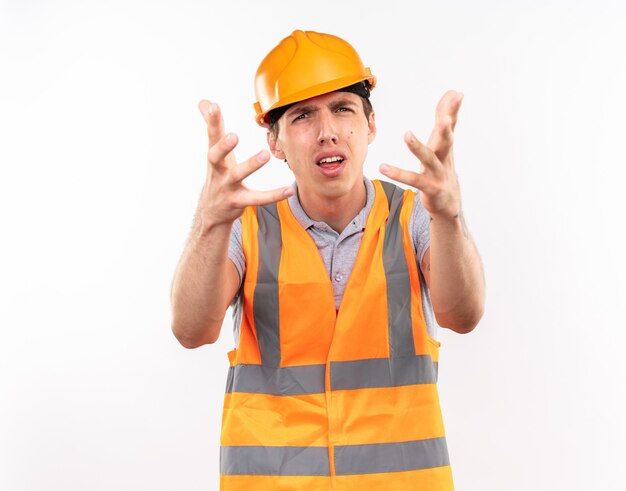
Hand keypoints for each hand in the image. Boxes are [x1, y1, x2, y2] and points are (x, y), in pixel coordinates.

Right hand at [196, 100, 293, 226]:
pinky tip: (288, 190)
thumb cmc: (218, 174)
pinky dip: (273, 195)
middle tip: (234, 136)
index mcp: (213, 157)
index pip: (211, 136)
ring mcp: (226, 187)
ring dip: (250, 165)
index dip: (211, 121)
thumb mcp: (214, 151)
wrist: (211, 211)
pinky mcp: (239, 202)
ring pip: (237, 176)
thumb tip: (205, 102)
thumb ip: (212, 126)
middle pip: (215, 157)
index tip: (214, 107)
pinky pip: (257, 199)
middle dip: (224, 147)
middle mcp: (217, 171)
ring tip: (265, 154)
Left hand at [379, 90, 463, 219]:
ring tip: (407, 134)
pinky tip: (383, 167)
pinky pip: (412, 180)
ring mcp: (438, 173)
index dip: (453, 110)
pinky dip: (398, 174)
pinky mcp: (429, 188)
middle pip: (447, 141)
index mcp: (446, 146)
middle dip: (446, 128)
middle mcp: (444, 158)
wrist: (449, 203)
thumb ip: (446, 118)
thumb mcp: (444, 143)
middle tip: (446, 117)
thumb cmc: (443, 168)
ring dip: (418, 147)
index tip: (457, 93)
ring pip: (428, 159)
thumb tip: (453, 92)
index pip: (450, 125)